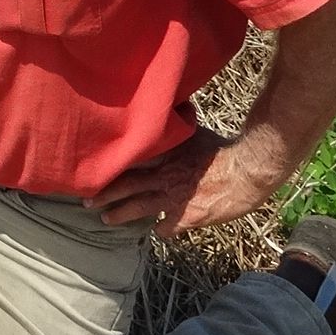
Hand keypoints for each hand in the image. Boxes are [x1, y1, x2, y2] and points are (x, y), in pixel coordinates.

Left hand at [86, 126, 281, 233]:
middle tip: (87, 201)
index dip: (110, 166)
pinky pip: (167, 227)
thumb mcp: (197, 131)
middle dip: (105, 194)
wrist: (248, 171)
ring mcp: (173, 198)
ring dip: (120, 214)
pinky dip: (162, 230)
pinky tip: (158, 232)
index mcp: (164, 153)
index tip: (93, 169)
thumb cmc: (225, 149)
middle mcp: (163, 175)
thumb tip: (172, 102)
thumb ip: (179, 126)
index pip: (128, 160)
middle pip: (126, 185)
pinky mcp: (187, 217)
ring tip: (106, 219)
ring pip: (138, 207)